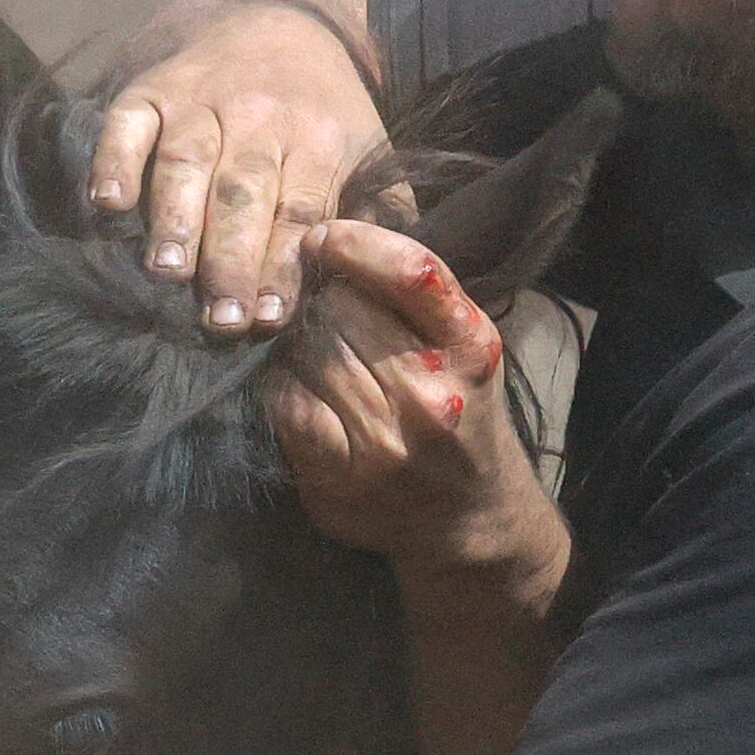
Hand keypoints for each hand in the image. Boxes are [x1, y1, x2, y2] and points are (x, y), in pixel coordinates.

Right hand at [88, 0, 390, 336]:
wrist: (283, 22)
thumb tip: (376, 280)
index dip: (283, 264)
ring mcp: (200, 101)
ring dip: (174, 218)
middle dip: (230, 258)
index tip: (268, 316)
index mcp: (319, 140)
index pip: (299, 211)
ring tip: (166, 271)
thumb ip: (377, 214)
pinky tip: (108, 202)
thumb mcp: (371, 152)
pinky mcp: (153, 88)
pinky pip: (128, 123)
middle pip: (242, 193)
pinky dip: (112, 160)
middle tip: (220, 316)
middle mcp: (259, 118)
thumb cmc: (326, 113)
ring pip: (186, 162)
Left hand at [268, 221, 561, 595]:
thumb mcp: (463, 344)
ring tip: (317, 354)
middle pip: (340, 306)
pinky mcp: (337, 475)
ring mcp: (383, 440)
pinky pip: (284, 399)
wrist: (469, 518)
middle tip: (320, 309)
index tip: (324, 239)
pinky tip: (302, 390)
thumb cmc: (461, 413)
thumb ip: (412, 291)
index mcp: (472, 347)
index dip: (352, 242)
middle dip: (322, 299)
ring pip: (306, 350)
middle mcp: (431, 393)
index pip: (409, 269)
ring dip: (299, 343)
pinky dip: (283, 386)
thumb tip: (323, 235)